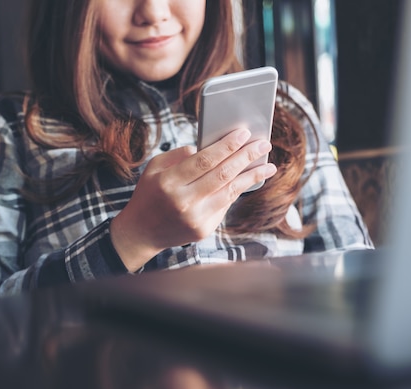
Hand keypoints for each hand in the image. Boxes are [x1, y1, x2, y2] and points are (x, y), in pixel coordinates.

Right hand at [110, 128, 276, 270]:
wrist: (140, 232)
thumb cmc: (149, 194)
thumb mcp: (154, 168)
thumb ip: (179, 156)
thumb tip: (210, 147)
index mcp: (169, 182)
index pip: (204, 160)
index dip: (227, 145)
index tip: (244, 133)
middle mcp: (183, 201)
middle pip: (222, 174)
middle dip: (246, 156)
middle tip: (263, 144)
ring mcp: (195, 218)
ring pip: (231, 192)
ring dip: (252, 176)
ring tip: (269, 165)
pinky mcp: (203, 230)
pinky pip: (225, 205)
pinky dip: (238, 190)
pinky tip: (249, 179)